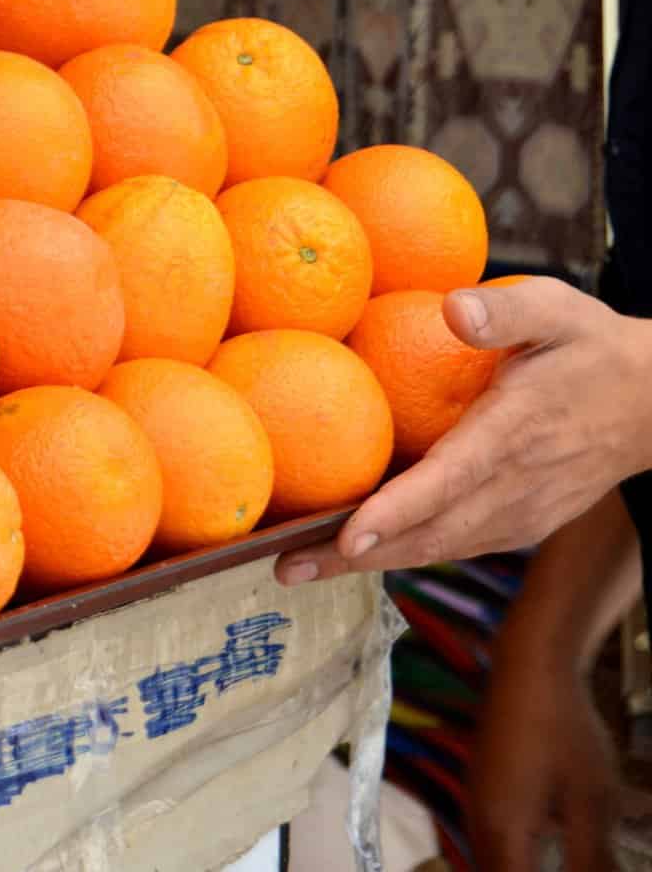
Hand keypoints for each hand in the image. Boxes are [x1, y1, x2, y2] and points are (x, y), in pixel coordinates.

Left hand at [275, 277, 651, 582]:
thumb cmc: (590, 345)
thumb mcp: (557, 308)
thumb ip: (506, 310)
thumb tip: (452, 308)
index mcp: (515, 432)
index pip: (449, 481)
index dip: (398, 513)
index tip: (349, 537)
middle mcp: (516, 486)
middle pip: (428, 533)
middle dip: (356, 555)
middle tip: (284, 567)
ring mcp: (520, 513)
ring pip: (437, 547)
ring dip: (370, 562)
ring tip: (300, 567)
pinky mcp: (521, 524)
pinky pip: (456, 543)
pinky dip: (405, 551)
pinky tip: (355, 550)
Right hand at [469, 650, 618, 870]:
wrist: (531, 662)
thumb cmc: (565, 729)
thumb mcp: (592, 802)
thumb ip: (592, 861)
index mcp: (503, 832)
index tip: (580, 870)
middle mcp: (479, 822)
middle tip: (578, 864)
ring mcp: (476, 801)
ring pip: (492, 861)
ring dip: (523, 869)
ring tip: (568, 858)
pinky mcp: (483, 785)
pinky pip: (492, 840)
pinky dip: (518, 857)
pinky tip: (548, 847)